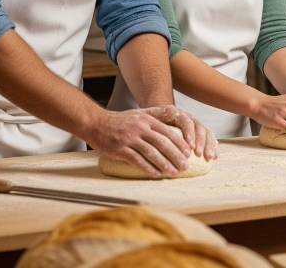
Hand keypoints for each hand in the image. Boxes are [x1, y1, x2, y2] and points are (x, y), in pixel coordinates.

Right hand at [85, 105, 215, 177]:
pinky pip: (137, 160)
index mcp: (146, 120)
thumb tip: (176, 111)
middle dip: (176, 156)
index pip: (168, 132)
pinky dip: (148, 168)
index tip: (189, 153)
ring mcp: (129, 139)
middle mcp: (140, 128)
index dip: (180, 143)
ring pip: (151, 153)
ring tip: (174, 172)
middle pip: (162, 143)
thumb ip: (157, 113)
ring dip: (164, 164)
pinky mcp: (120, 149)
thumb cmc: (120, 120)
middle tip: (185, 166)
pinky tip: (156, 174)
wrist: (96, 123)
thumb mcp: (140, 113)